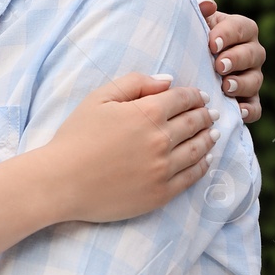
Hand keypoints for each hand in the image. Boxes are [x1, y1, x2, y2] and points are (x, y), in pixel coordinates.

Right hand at [47, 73, 217, 222]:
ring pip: (198, 149)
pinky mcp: (161, 193)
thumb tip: (168, 81)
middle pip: (195, 123)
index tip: (200, 96)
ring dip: (209, 138)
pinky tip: (205, 159)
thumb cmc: (76, 137)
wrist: (61, 182)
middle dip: (205, 115)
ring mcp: (163, 169)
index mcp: (147, 113)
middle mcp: (161, 140)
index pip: (183, 99)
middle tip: (211, 114)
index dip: (195, 96)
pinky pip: (192, 176)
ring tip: (213, 134)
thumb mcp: (99, 98)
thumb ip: (135, 83)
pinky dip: (202, 165)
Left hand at [195, 0, 264, 123]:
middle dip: (237, 59)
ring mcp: (250, 78)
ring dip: (242, 83)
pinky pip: (255, 108)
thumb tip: (208, 5)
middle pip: (254, 54)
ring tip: (226, 86)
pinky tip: (238, 111)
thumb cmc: (188, 36)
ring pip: (256, 80)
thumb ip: (198, 4)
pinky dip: (249, 110)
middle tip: (219, 66)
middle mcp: (250, 53)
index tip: (211, 44)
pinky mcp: (247, 101)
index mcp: (239, 30)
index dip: (229, 35)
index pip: (243, 28)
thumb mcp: (192, 17)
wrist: (182, 65)